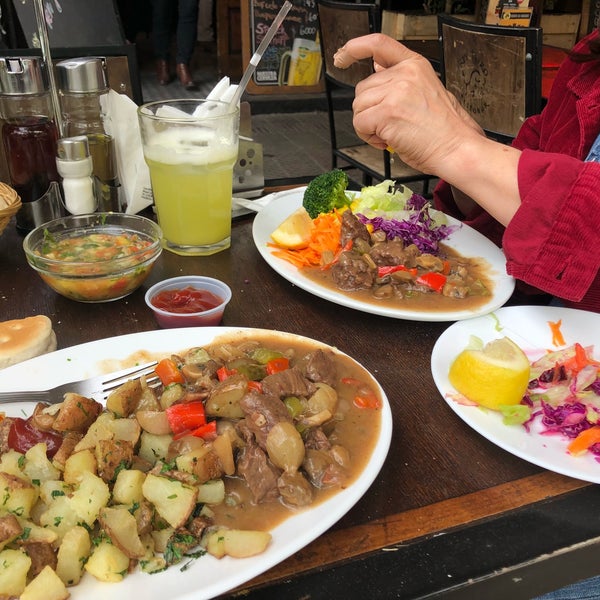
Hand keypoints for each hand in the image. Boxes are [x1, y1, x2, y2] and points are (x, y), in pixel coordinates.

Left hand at [334, 33, 522, 225]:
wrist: (457, 148)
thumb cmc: (444, 130)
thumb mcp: (425, 93)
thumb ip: (399, 81)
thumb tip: (376, 68)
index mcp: (415, 66)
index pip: (379, 44)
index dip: (356, 48)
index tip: (343, 56)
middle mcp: (404, 74)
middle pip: (363, 88)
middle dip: (369, 111)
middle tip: (388, 126)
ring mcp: (395, 91)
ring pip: (359, 107)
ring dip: (368, 126)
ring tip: (390, 134)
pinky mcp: (387, 112)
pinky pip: (359, 123)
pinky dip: (368, 137)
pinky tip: (386, 141)